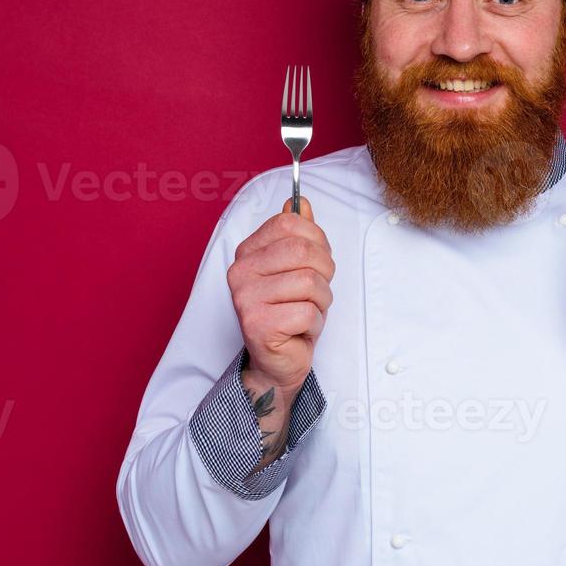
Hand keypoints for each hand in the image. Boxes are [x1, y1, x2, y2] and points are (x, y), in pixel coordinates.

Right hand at [227, 196, 335, 392]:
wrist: (277, 362)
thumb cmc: (289, 314)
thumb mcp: (296, 269)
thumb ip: (297, 235)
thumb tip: (299, 203)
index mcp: (248, 252)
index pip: (289, 223)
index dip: (317, 240)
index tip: (317, 261)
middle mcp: (241, 272)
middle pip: (303, 251)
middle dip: (324, 273)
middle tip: (316, 292)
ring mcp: (246, 298)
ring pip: (309, 283)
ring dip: (321, 302)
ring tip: (307, 312)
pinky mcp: (257, 325)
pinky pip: (307, 313)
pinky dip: (314, 324)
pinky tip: (300, 330)